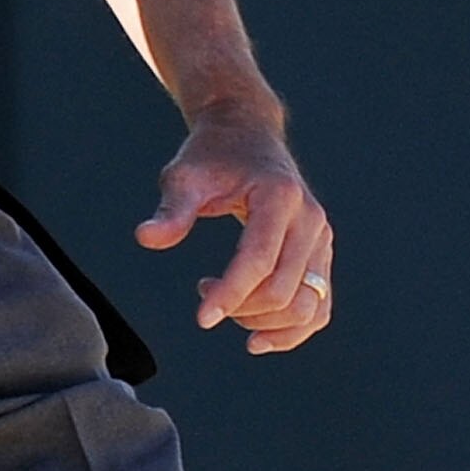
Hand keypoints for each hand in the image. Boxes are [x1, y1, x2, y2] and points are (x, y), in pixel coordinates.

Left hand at [137, 105, 333, 355]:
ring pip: (308, 306)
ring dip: (266, 323)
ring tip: (229, 306)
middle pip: (284, 290)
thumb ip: (171, 210)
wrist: (248, 136)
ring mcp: (322, 239)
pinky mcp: (322, 254)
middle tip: (204, 293)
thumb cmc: (213, 157)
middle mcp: (311, 220)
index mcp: (280, 198)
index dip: (231, 295)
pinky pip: (319, 306)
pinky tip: (258, 334)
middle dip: (242, 309)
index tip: (201, 319)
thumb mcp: (185, 177)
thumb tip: (147, 238)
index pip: (259, 261)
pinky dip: (293, 329)